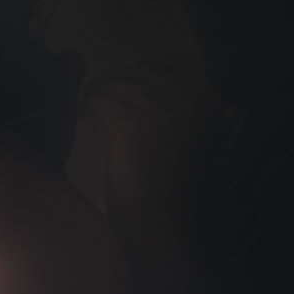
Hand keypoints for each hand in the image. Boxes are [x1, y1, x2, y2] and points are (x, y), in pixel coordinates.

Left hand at [84, 54, 212, 249]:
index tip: (132, 80)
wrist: (166, 228)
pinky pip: (103, 97)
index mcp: (209, 109)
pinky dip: (89, 102)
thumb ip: (179, 118)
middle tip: (105, 94)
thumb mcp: (190, 147)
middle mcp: (190, 103)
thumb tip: (149, 94)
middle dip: (121, 78)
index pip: (180, 64)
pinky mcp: (131, 125)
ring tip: (91, 104)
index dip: (151, 67)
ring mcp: (162, 111)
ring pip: (122, 82)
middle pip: (147, 70)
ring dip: (102, 89)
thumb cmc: (174, 197)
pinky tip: (83, 113)